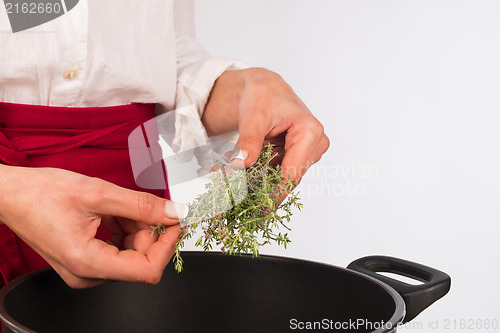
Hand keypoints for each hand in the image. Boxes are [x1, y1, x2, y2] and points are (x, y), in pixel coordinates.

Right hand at [0, 165, 185, 287]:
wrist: (10, 195)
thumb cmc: (41, 193)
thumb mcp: (100, 193)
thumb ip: (142, 206)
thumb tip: (175, 212)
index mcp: (88, 264)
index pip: (147, 270)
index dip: (167, 245)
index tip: (174, 221)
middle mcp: (87, 275)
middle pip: (140, 260)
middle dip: (147, 231)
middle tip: (140, 205)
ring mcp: (85, 271)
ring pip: (130, 254)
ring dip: (134, 228)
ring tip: (118, 206)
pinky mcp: (84, 262)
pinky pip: (117, 251)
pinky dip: (123, 230)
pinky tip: (112, 213)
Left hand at [203, 68, 329, 194]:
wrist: (264, 88)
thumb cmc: (263, 95)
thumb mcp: (253, 117)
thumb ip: (248, 142)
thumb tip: (238, 166)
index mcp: (310, 133)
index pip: (293, 173)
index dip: (275, 193)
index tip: (258, 209)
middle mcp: (315, 145)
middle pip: (288, 178)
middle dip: (261, 188)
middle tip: (233, 196)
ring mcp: (308, 153)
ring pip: (282, 178)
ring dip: (258, 183)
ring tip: (231, 184)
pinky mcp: (297, 157)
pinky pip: (278, 173)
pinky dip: (260, 176)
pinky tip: (241, 177)